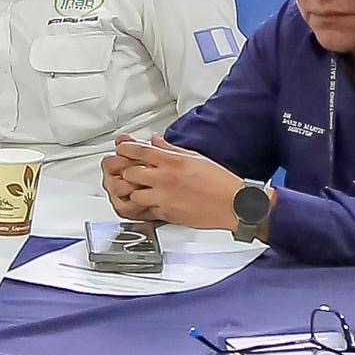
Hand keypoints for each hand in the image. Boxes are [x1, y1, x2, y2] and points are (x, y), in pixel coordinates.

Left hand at [104, 136, 244, 231]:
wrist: (233, 204)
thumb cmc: (220, 182)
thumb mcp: (195, 157)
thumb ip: (171, 149)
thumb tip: (156, 141)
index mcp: (173, 161)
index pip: (139, 151)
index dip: (125, 150)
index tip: (121, 150)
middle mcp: (165, 178)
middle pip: (130, 172)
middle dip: (128, 172)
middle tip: (131, 173)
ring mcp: (164, 197)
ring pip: (134, 193)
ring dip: (135, 191)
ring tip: (142, 190)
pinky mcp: (167, 214)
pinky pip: (146, 210)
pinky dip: (146, 206)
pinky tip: (151, 202)